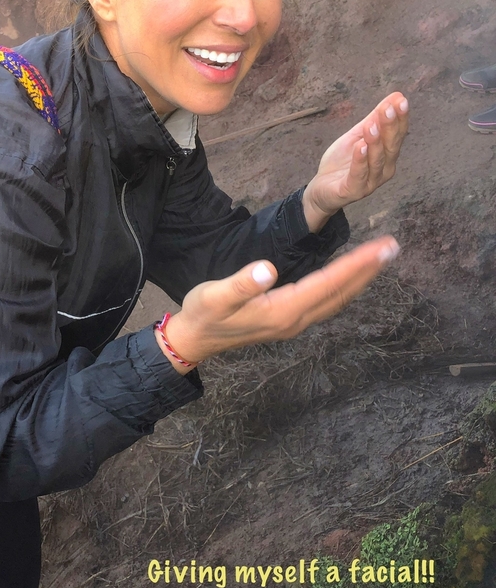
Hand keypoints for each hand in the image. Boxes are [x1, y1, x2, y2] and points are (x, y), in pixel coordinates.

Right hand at [155, 236, 399, 372]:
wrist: (194, 340)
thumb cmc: (203, 313)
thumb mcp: (216, 295)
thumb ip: (242, 283)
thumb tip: (268, 268)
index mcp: (282, 310)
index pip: (328, 283)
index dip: (357, 264)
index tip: (381, 248)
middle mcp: (295, 319)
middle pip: (340, 293)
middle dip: (368, 270)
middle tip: (393, 248)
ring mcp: (293, 323)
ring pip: (336, 299)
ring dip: (360, 279)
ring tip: (378, 260)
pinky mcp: (288, 321)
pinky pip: (326, 303)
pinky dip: (343, 287)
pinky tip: (348, 278)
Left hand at [302, 93, 408, 232]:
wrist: (321, 188)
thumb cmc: (342, 163)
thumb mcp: (357, 136)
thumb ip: (374, 118)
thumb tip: (396, 96)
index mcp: (387, 156)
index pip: (398, 135)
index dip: (400, 118)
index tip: (400, 100)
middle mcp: (384, 170)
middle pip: (390, 147)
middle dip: (390, 127)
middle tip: (389, 108)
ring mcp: (370, 183)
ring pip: (376, 161)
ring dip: (375, 142)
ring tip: (372, 125)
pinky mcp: (353, 191)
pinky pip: (358, 176)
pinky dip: (360, 161)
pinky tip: (360, 146)